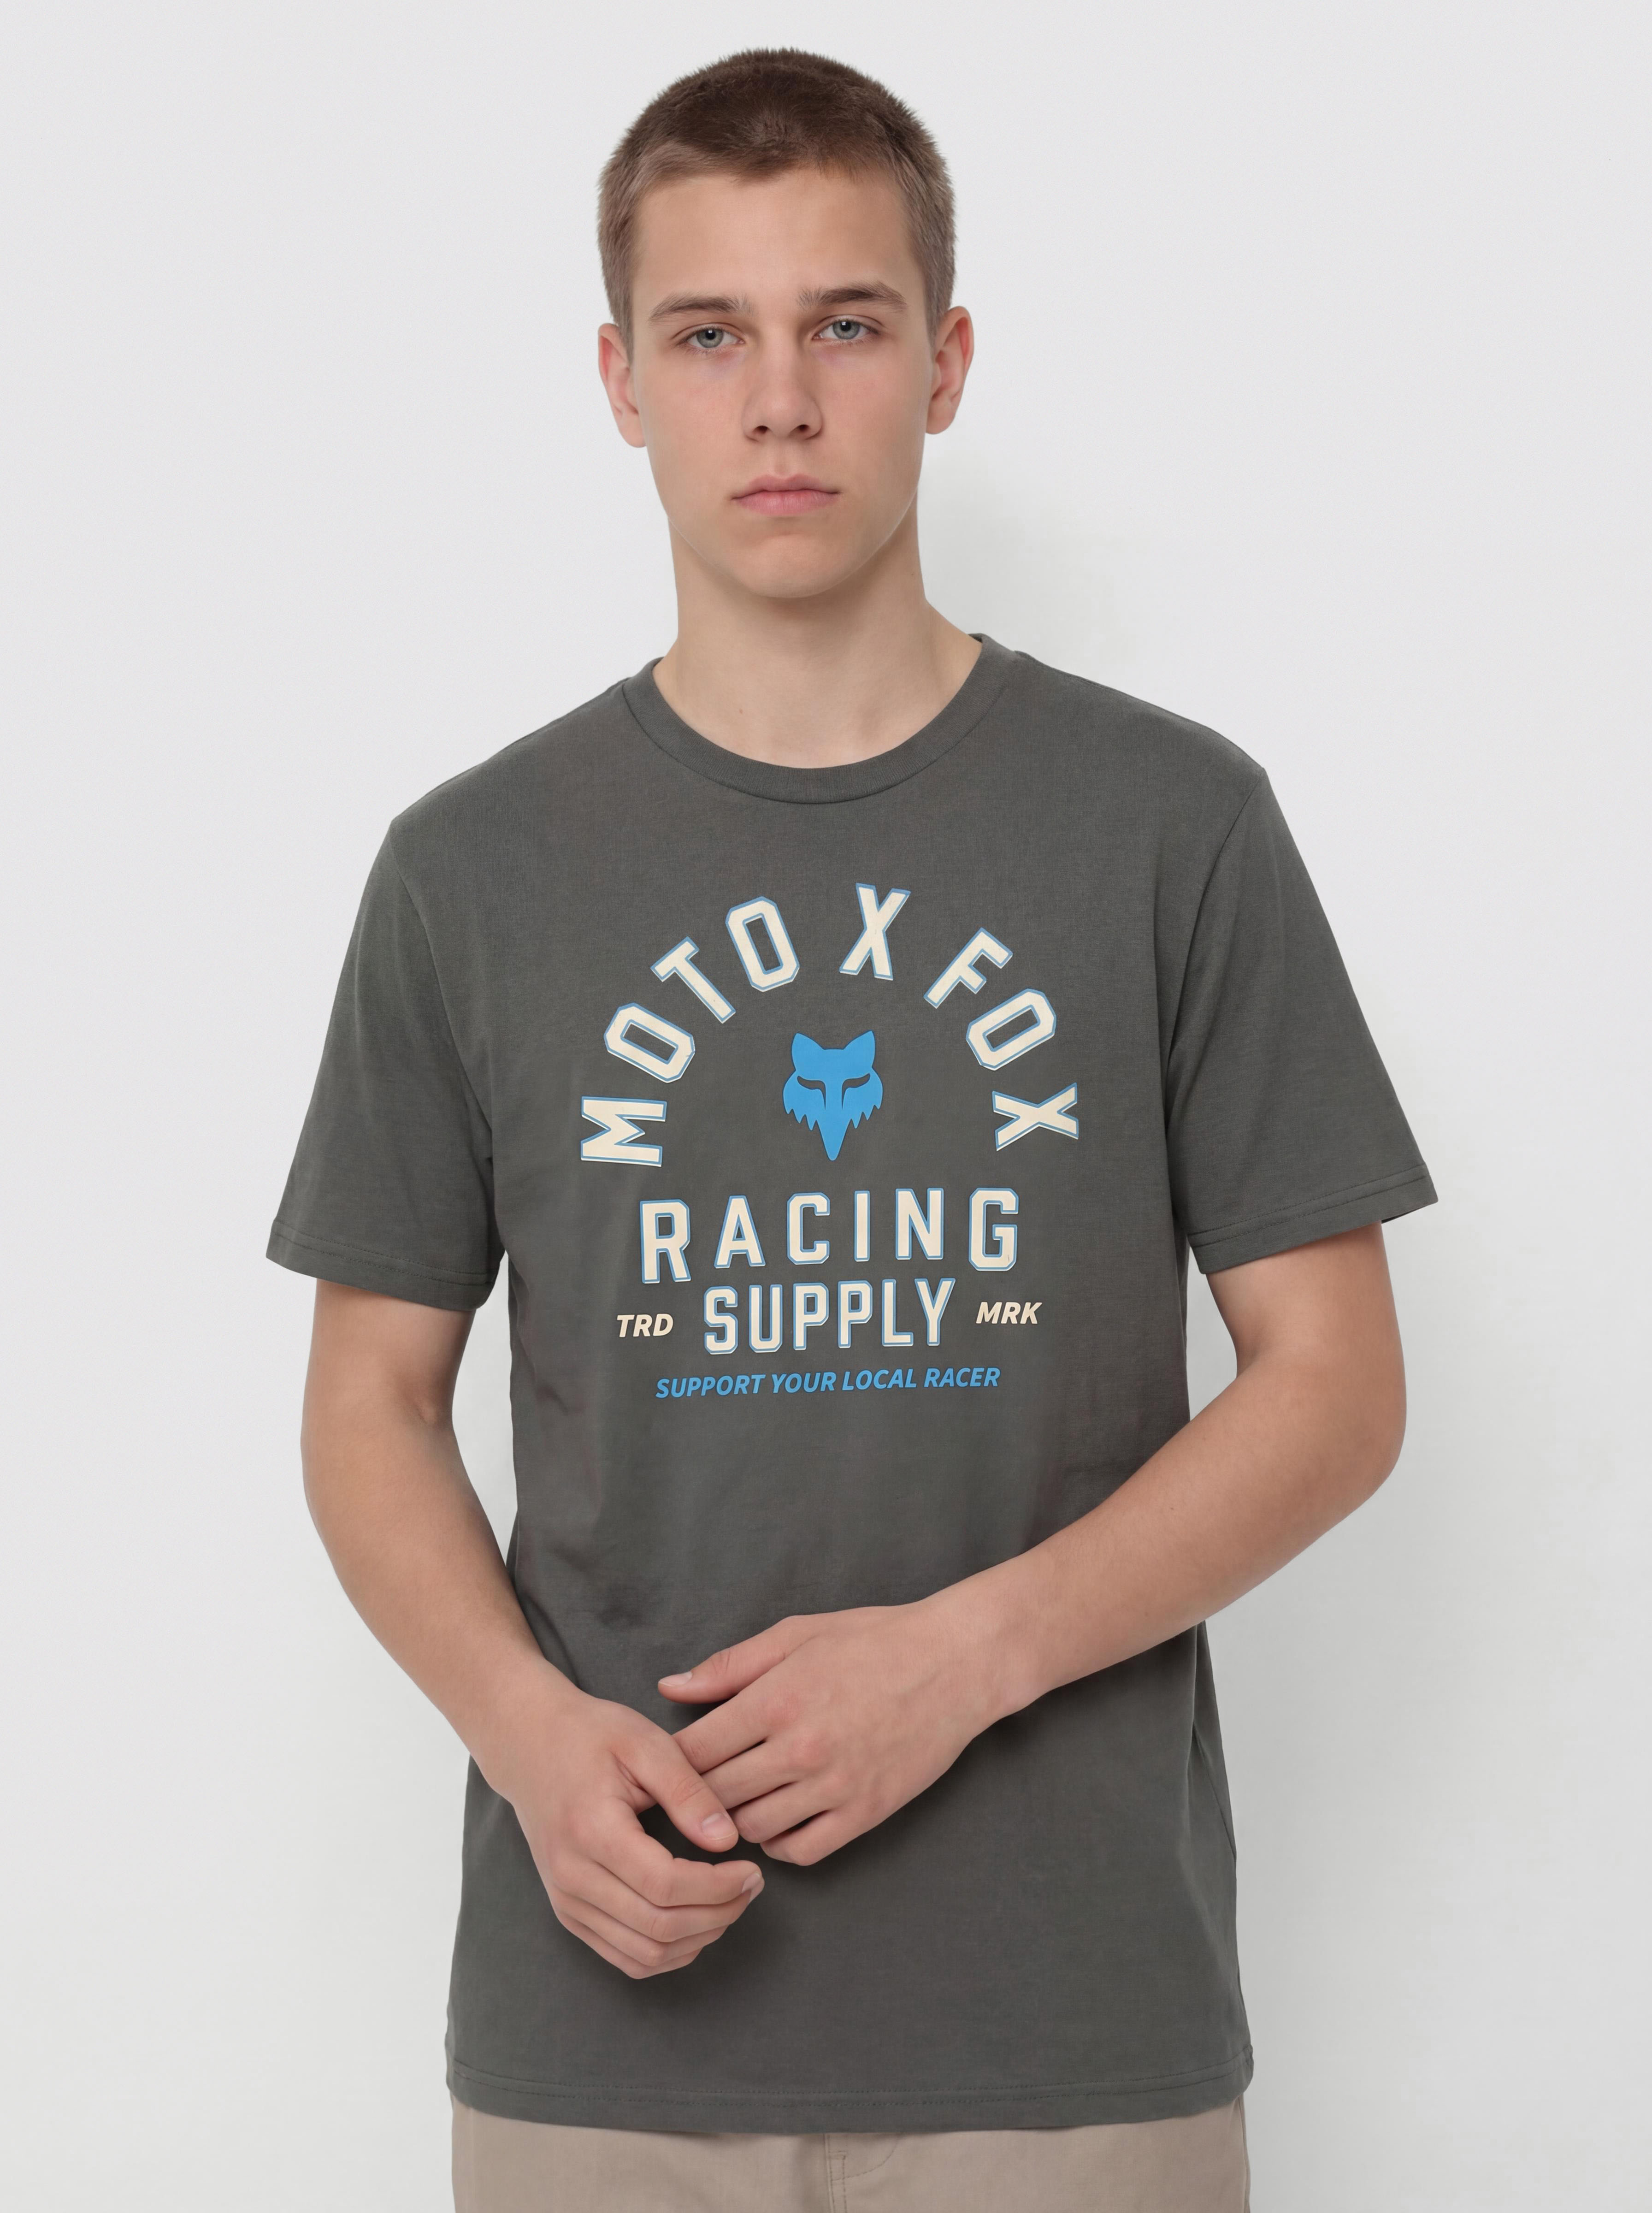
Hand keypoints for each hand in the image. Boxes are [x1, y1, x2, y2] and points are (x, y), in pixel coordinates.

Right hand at [491, 1669, 765, 1977]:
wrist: (529, 1743)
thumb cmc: (590, 1735)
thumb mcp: (644, 1743)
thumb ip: (688, 1791)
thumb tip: (728, 1840)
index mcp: (592, 1831)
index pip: (665, 1886)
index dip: (718, 1888)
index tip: (752, 1869)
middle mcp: (573, 1877)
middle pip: (658, 1928)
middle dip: (718, 1915)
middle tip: (751, 1885)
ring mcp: (567, 1901)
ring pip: (644, 1955)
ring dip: (698, 1939)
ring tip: (730, 1902)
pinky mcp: (569, 1913)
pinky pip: (625, 1957)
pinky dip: (669, 1952)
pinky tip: (697, 1922)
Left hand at [658, 1595, 1001, 1865]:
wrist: (955, 1663)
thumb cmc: (873, 1640)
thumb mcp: (796, 1635)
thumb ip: (729, 1666)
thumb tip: (670, 1687)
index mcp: (777, 1699)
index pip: (694, 1751)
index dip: (671, 1762)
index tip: (668, 1762)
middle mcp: (801, 1748)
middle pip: (716, 1795)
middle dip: (697, 1793)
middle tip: (694, 1788)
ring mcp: (835, 1786)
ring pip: (753, 1828)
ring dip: (736, 1818)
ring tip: (740, 1799)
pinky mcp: (866, 1813)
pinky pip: (802, 1851)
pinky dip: (780, 1843)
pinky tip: (780, 1818)